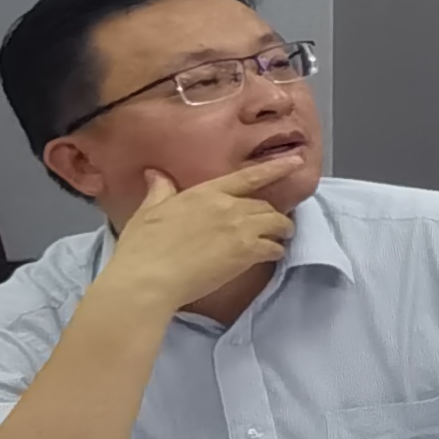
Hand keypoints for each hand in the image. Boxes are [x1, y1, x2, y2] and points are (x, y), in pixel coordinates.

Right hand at [100, 159, 299, 311]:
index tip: (296, 161)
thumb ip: (160, 191)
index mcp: (205, 193)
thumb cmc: (143, 245)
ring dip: (282, 230)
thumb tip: (155, 173)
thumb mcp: (148, 211)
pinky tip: (273, 255)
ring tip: (281, 237)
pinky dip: (276, 250)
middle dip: (271, 214)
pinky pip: (274, 247)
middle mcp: (228, 206)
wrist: (148, 277)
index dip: (275, 168)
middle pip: (264, 205)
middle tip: (273, 223)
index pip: (247, 176)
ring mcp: (241, 229)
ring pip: (276, 223)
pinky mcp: (247, 253)